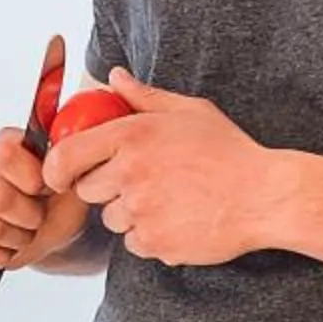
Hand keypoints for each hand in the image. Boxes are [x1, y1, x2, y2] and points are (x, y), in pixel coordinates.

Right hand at [0, 123, 94, 272]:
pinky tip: (6, 246)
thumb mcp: (70, 180)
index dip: (32, 182)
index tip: (45, 189)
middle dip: (28, 218)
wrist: (50, 227)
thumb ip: (62, 165)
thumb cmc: (56, 199)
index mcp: (5, 141)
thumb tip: (55, 162)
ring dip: (16, 239)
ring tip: (23, 231)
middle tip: (37, 217)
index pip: (4, 155)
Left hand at [42, 69, 291, 267]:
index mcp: (133, 136)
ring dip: (129, 214)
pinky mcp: (155, 243)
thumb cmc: (230, 152)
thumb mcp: (190, 111)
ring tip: (167, 200)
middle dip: (105, 188)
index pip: (66, 155)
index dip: (57, 168)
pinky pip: (134, 244)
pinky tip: (178, 219)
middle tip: (140, 182)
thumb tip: (112, 77)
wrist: (265, 197)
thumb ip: (143, 96)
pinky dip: (150, 236)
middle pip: (87, 190)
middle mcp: (131, 174)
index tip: (62, 174)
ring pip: (111, 220)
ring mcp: (141, 212)